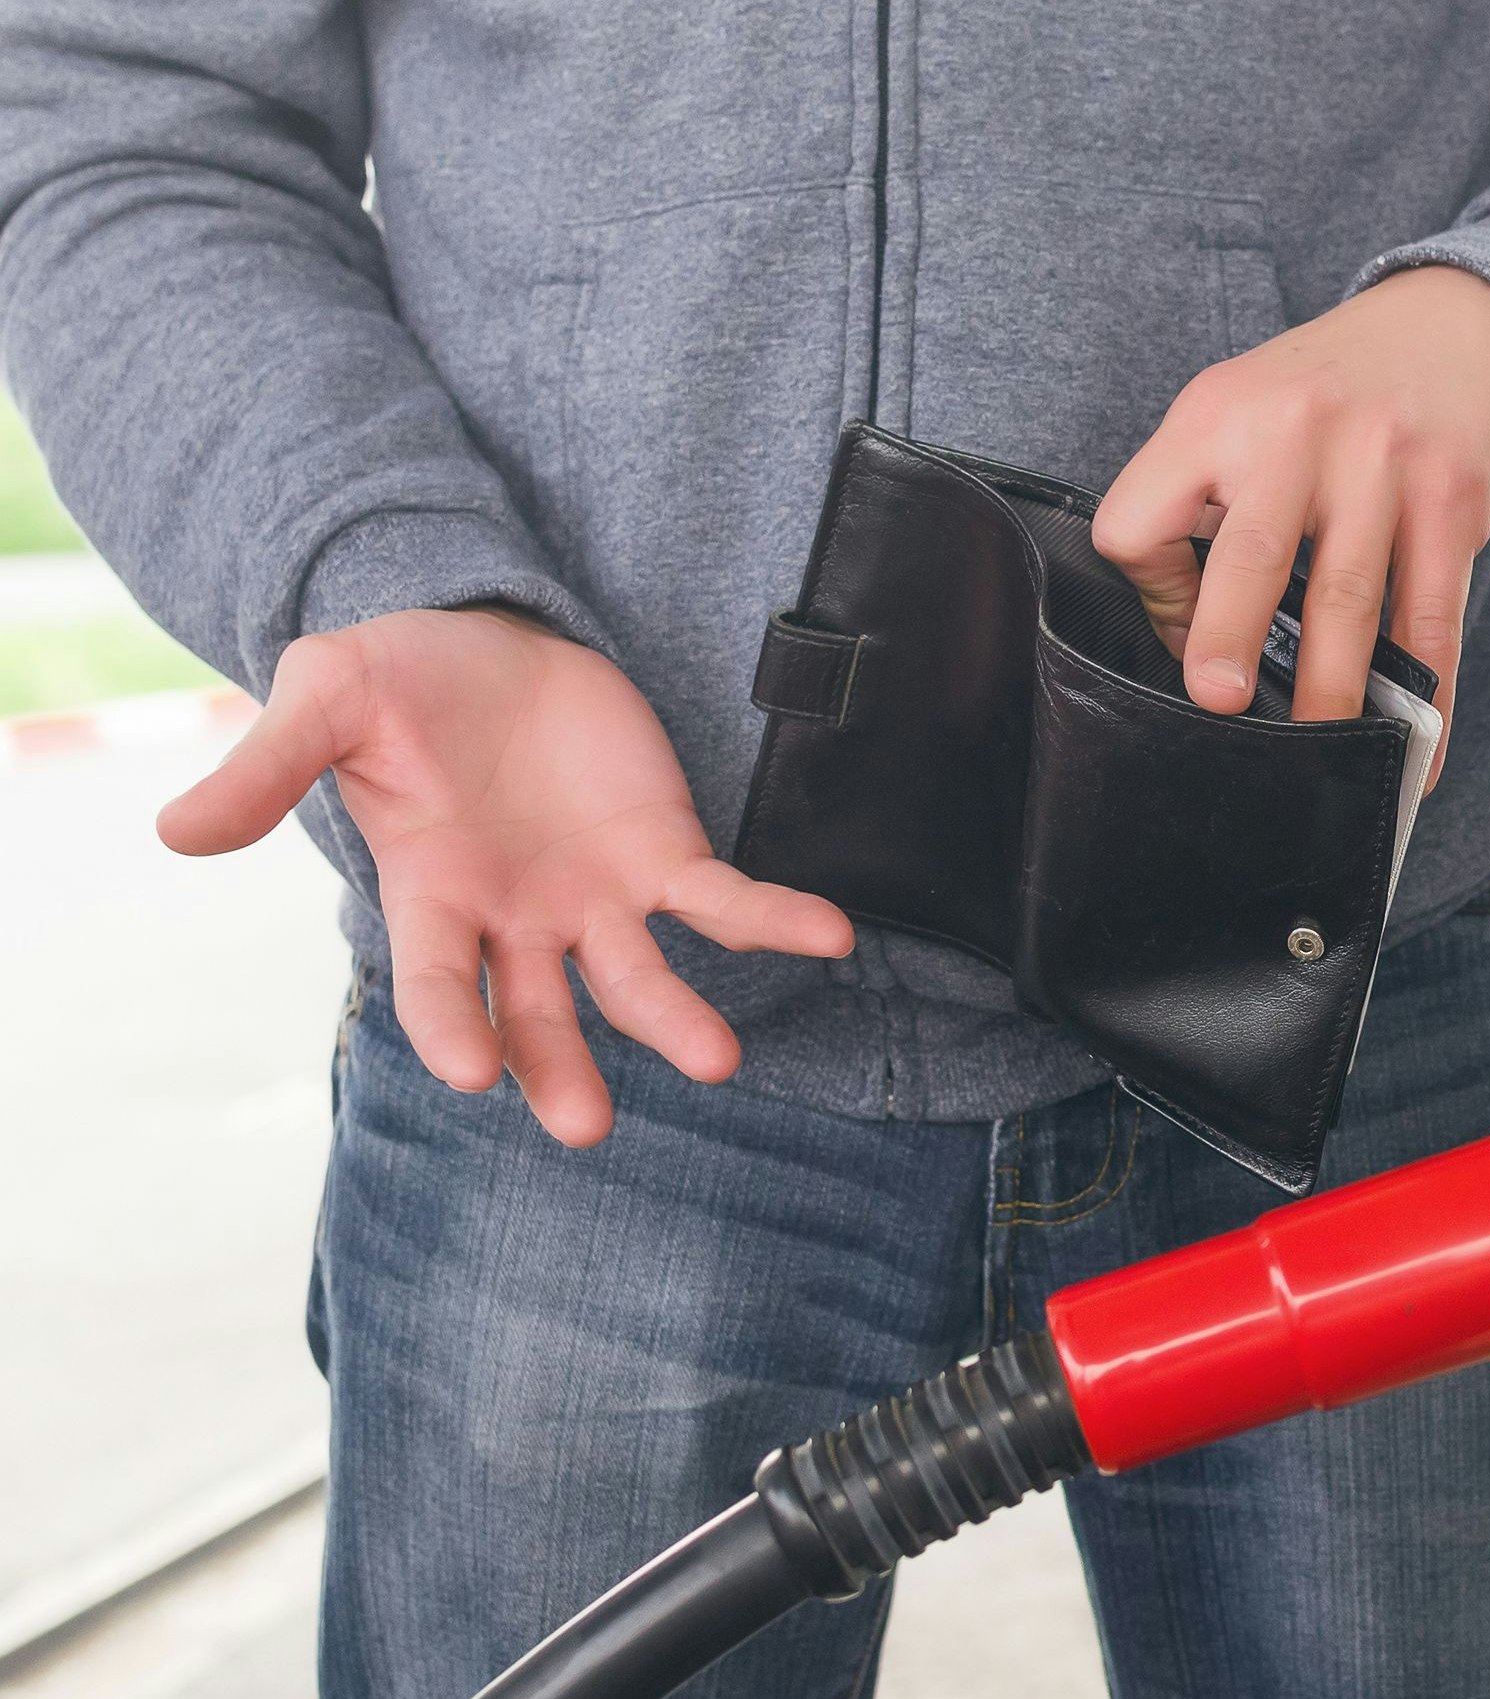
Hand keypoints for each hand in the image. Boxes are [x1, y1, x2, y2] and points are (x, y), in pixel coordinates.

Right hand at [158, 607, 853, 1145]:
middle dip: (562, 1069)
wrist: (486, 633)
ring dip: (674, 1020)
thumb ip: (268, 769)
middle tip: (588, 1126)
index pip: (437, 982)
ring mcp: (593, 897)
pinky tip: (830, 937)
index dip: (451, 1027)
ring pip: (635, 980)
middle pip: (540, 1014)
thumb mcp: (324, 701)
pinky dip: (776, 921)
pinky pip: (722, 902)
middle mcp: (516, 918)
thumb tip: (174, 835)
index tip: (473, 1076)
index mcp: (431, 895)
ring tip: (717, 1059)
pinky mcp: (662, 855)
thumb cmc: (396, 679)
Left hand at [1092, 264, 1489, 778]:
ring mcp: (1382, 462)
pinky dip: (1427, 688)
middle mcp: (1296, 430)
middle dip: (1228, 639)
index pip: (1143, 517)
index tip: (1179, 625)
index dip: (1149, 585)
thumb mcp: (1246, 408)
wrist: (1464, 321)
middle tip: (1219, 705)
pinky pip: (1433, 614)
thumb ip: (1203, 498)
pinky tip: (1418, 741)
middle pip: (1249, 555)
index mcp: (1218, 413)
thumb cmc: (1338, 387)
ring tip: (1320, 749)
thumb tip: (1185, 630)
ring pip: (1346, 598)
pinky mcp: (1454, 495)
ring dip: (1331, 689)